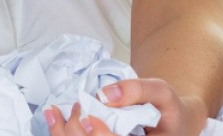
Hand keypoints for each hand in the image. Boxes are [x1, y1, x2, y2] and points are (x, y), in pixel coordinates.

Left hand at [43, 79, 207, 135]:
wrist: (168, 122)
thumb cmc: (166, 110)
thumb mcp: (162, 93)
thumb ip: (137, 90)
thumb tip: (105, 95)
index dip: (100, 135)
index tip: (88, 118)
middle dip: (77, 132)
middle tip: (76, 108)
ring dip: (64, 133)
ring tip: (54, 113)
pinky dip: (62, 132)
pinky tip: (54, 119)